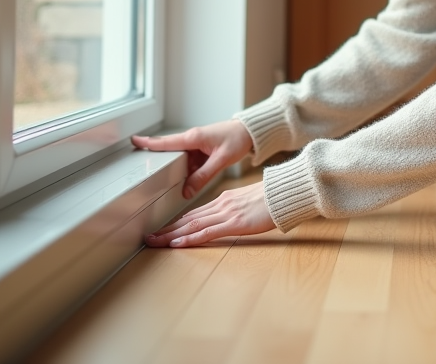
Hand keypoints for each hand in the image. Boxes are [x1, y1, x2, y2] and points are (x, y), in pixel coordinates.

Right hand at [131, 119, 252, 199]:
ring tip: (171, 178)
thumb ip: (203, 176)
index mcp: (193, 137)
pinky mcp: (202, 148)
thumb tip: (187, 191)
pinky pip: (190, 160)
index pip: (166, 142)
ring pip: (180, 158)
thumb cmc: (238, 139)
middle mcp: (192, 138)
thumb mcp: (220, 160)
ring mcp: (197, 143)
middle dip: (158, 158)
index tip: (133, 140)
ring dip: (177, 168)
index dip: (148, 143)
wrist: (250, 131)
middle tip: (143, 166)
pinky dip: (188, 169)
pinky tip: (190, 178)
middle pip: (169, 151)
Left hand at [145, 180, 275, 246]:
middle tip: (150, 237)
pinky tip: (177, 243)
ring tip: (154, 241)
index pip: (195, 213)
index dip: (177, 222)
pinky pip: (207, 233)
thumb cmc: (274, 197)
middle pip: (188, 219)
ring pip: (192, 225)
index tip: (164, 230)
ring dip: (171, 234)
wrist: (286, 192)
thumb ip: (238, 208)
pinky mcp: (235, 224)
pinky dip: (189, 239)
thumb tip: (233, 215)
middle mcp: (221, 205)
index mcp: (224, 200)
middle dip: (167, 229)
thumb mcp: (251, 201)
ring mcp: (226, 214)